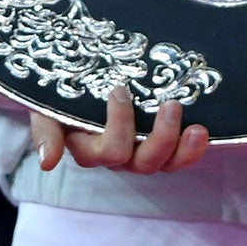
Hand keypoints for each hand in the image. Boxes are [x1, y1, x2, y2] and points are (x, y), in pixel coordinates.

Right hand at [32, 89, 209, 173]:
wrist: (77, 81)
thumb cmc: (60, 96)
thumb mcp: (46, 110)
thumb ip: (45, 132)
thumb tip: (47, 161)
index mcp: (91, 149)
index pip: (109, 151)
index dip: (119, 126)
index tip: (119, 89)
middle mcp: (117, 155)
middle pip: (142, 163)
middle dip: (160, 138)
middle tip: (170, 106)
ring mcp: (140, 150)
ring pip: (164, 164)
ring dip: (182, 149)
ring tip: (197, 128)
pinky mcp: (161, 142)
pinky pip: (178, 157)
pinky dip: (192, 149)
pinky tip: (202, 132)